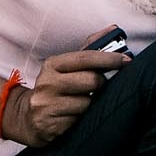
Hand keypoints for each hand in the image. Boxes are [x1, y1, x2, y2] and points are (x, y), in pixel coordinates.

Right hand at [3, 42, 130, 146]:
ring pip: (88, 103)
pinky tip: (74, 116)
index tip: (126, 60)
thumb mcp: (67, 67)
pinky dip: (82, 119)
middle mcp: (47, 83)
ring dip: (91, 104)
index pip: (86, 57)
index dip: (109, 58)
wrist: (28, 118)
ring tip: (82, 102)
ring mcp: (46, 106)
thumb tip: (113, 29)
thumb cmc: (56, 88)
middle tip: (99, 87)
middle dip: (101, 84)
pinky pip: (80, 121)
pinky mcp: (50, 126)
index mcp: (52, 65)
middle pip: (91, 81)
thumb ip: (90, 49)